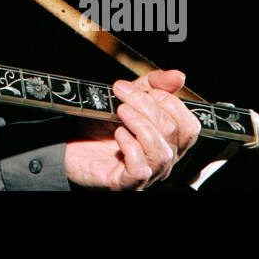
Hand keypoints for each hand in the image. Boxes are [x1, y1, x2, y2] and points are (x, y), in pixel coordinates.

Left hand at [64, 69, 200, 189]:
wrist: (69, 144)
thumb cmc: (99, 125)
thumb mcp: (126, 98)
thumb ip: (151, 86)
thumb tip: (178, 76)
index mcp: (168, 140)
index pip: (189, 125)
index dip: (169, 102)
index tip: (144, 89)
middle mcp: (162, 159)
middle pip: (174, 132)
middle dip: (147, 106)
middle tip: (123, 94)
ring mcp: (146, 173)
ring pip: (161, 152)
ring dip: (139, 124)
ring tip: (121, 111)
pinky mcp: (125, 183)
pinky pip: (141, 169)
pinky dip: (130, 146)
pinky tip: (118, 134)